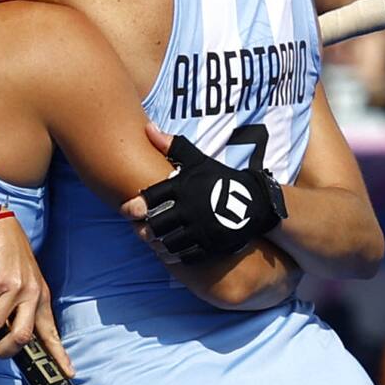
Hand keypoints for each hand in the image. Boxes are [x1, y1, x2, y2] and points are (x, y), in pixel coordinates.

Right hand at [0, 216, 73, 375]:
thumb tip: (13, 335)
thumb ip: (24, 305)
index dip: (59, 355)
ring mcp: (13, 288)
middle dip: (4, 350)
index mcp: (40, 296)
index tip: (68, 373)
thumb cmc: (9, 255)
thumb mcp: (26, 280)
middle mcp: (30, 294)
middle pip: (22, 337)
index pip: (51, 331)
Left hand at [122, 125, 283, 263]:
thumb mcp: (197, 159)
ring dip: (158, 244)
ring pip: (169, 243)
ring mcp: (202, 229)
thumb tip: (148, 127)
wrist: (255, 200)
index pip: (149, 198)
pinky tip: (170, 252)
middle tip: (141, 228)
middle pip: (156, 224)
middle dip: (145, 228)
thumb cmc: (220, 178)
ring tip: (155, 241)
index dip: (135, 206)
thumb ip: (172, 146)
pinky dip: (175, 256)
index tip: (129, 209)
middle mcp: (191, 209)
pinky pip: (187, 256)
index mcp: (184, 187)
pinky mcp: (212, 245)